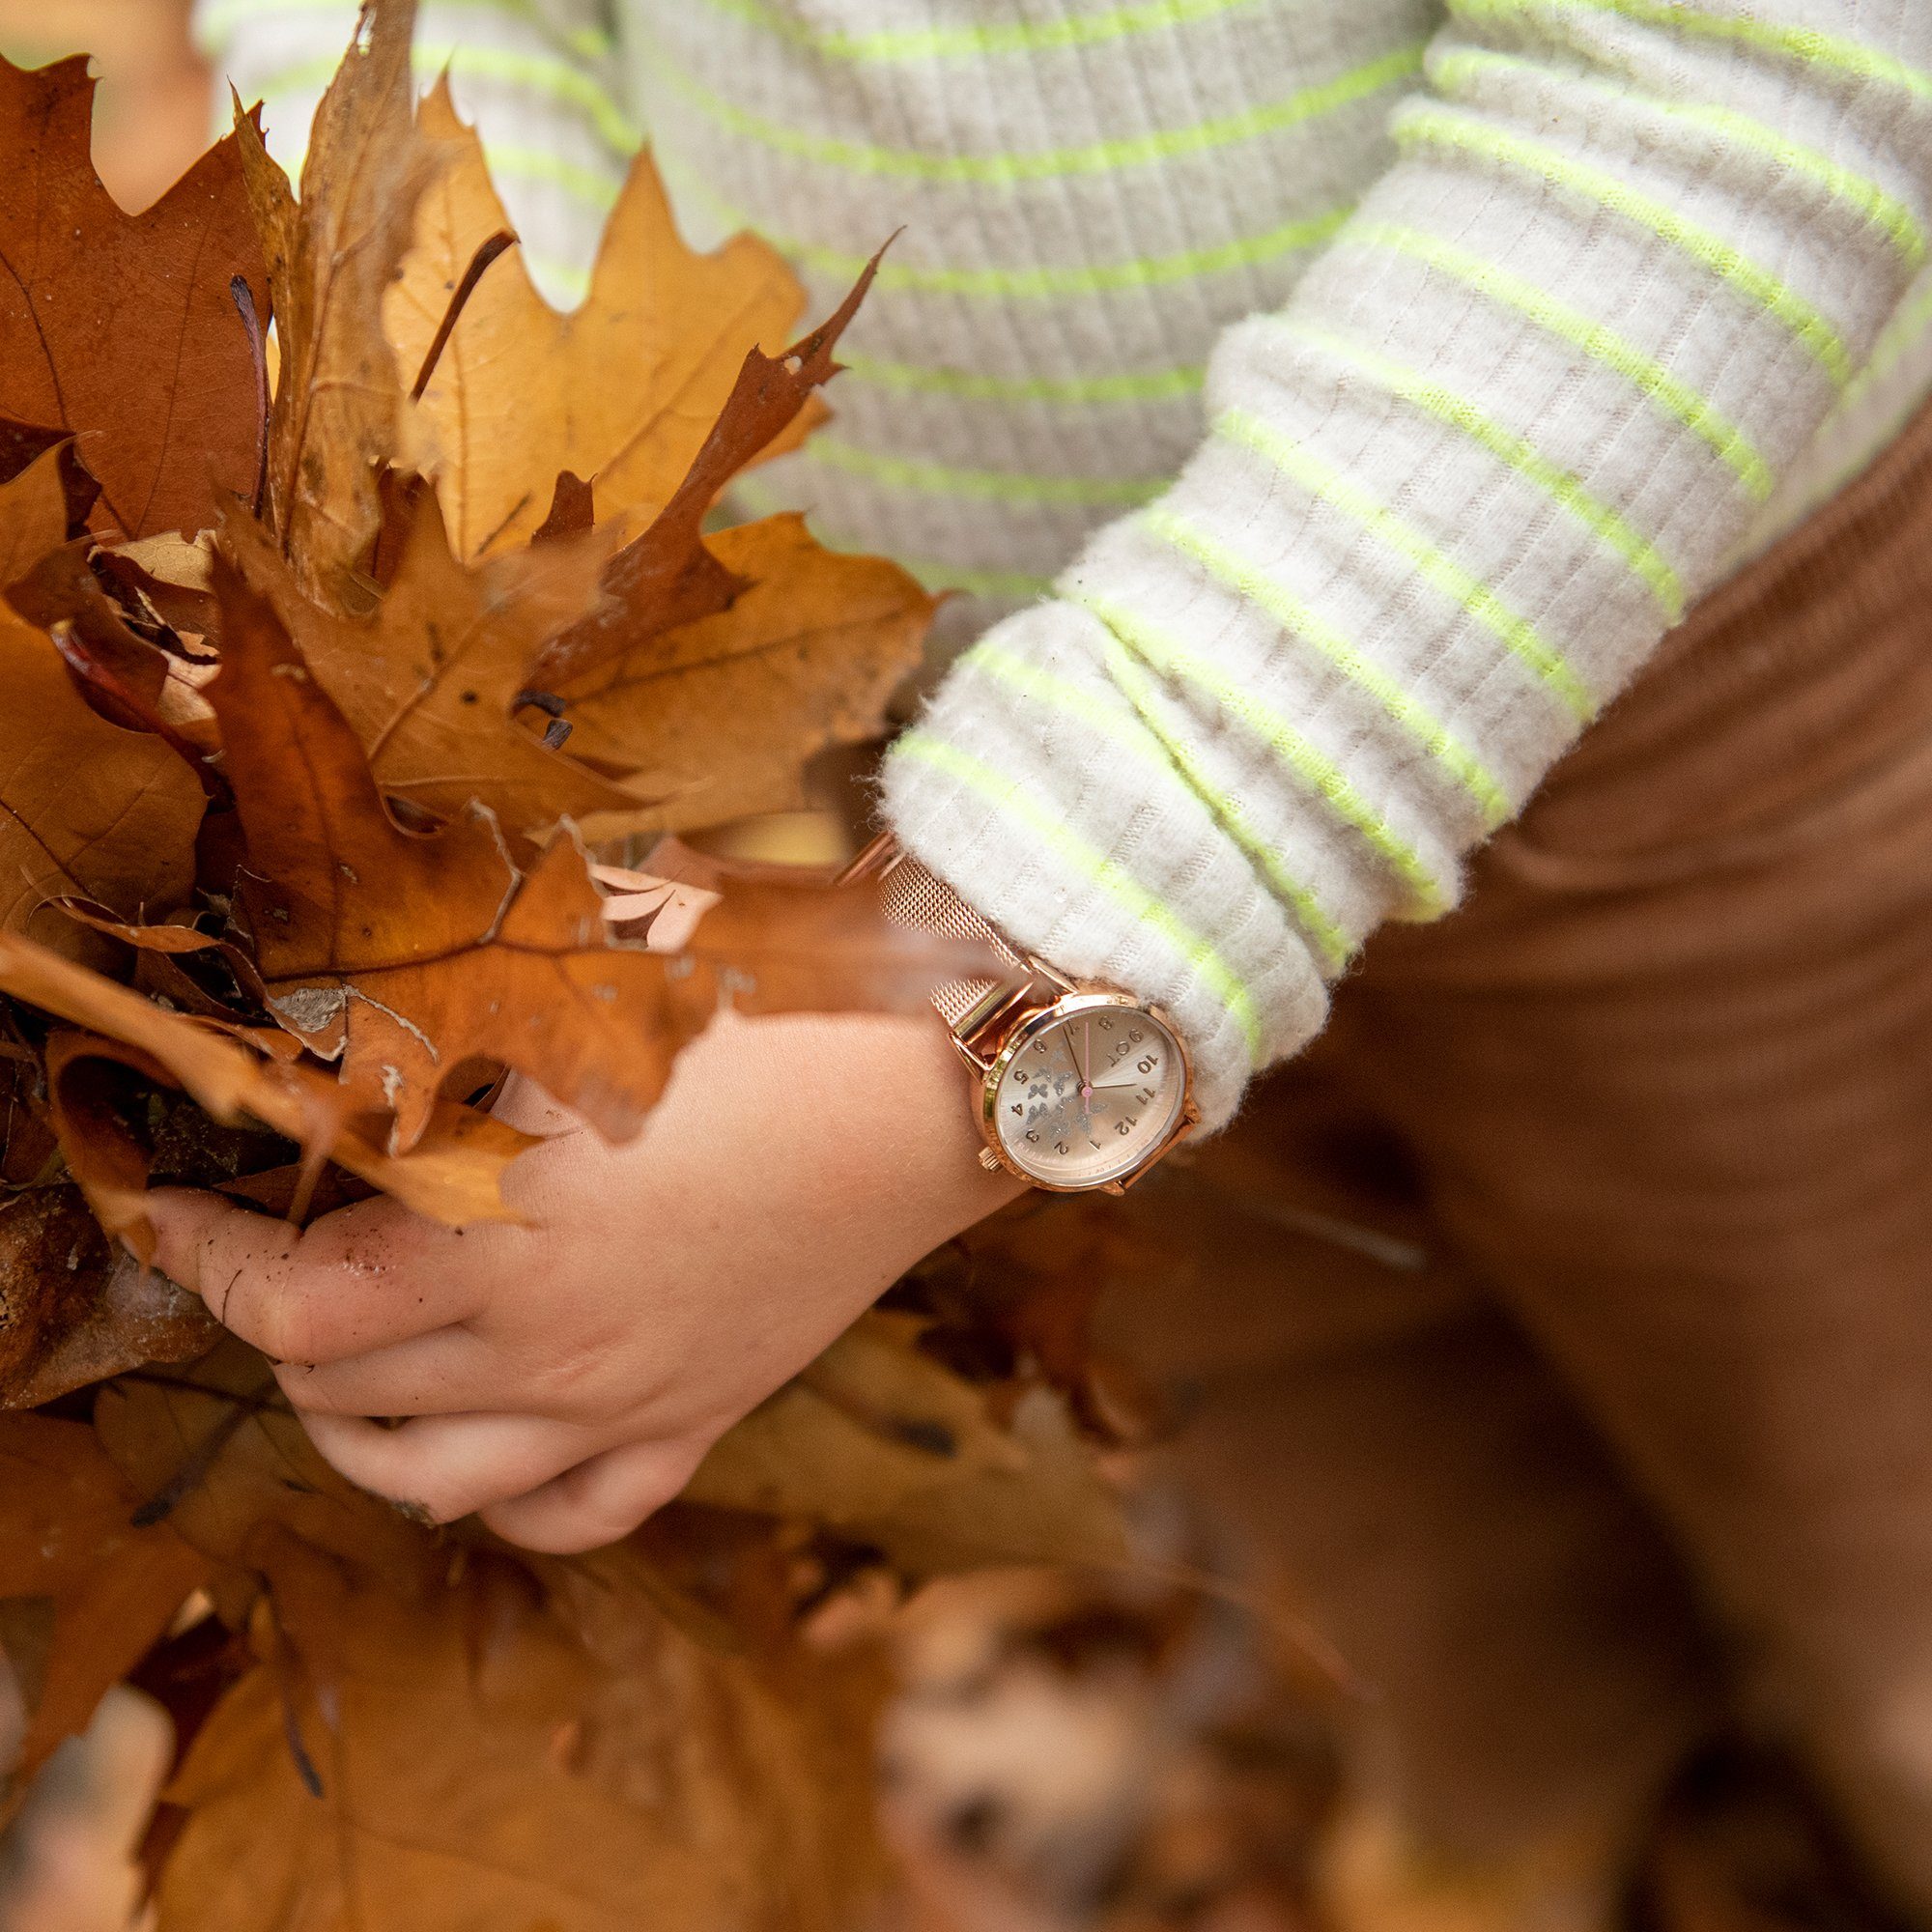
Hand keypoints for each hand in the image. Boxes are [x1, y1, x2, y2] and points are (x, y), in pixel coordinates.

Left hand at [144, 1012, 1022, 1553]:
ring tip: (336, 1384)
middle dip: (278, 1324)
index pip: (287, 1300)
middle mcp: (545, 1344)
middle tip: (276, 1258)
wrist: (930, 1082)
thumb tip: (329, 1046)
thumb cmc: (763, 1010)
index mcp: (497, 1234)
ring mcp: (625, 1396)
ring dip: (353, 1439)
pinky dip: (502, 1506)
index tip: (177, 1217)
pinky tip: (484, 1456)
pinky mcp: (699, 1415)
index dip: (207, 1261)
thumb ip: (439, 1025)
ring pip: (431, 1482)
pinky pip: (573, 1514)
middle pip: (340, 1387)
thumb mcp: (577, 991)